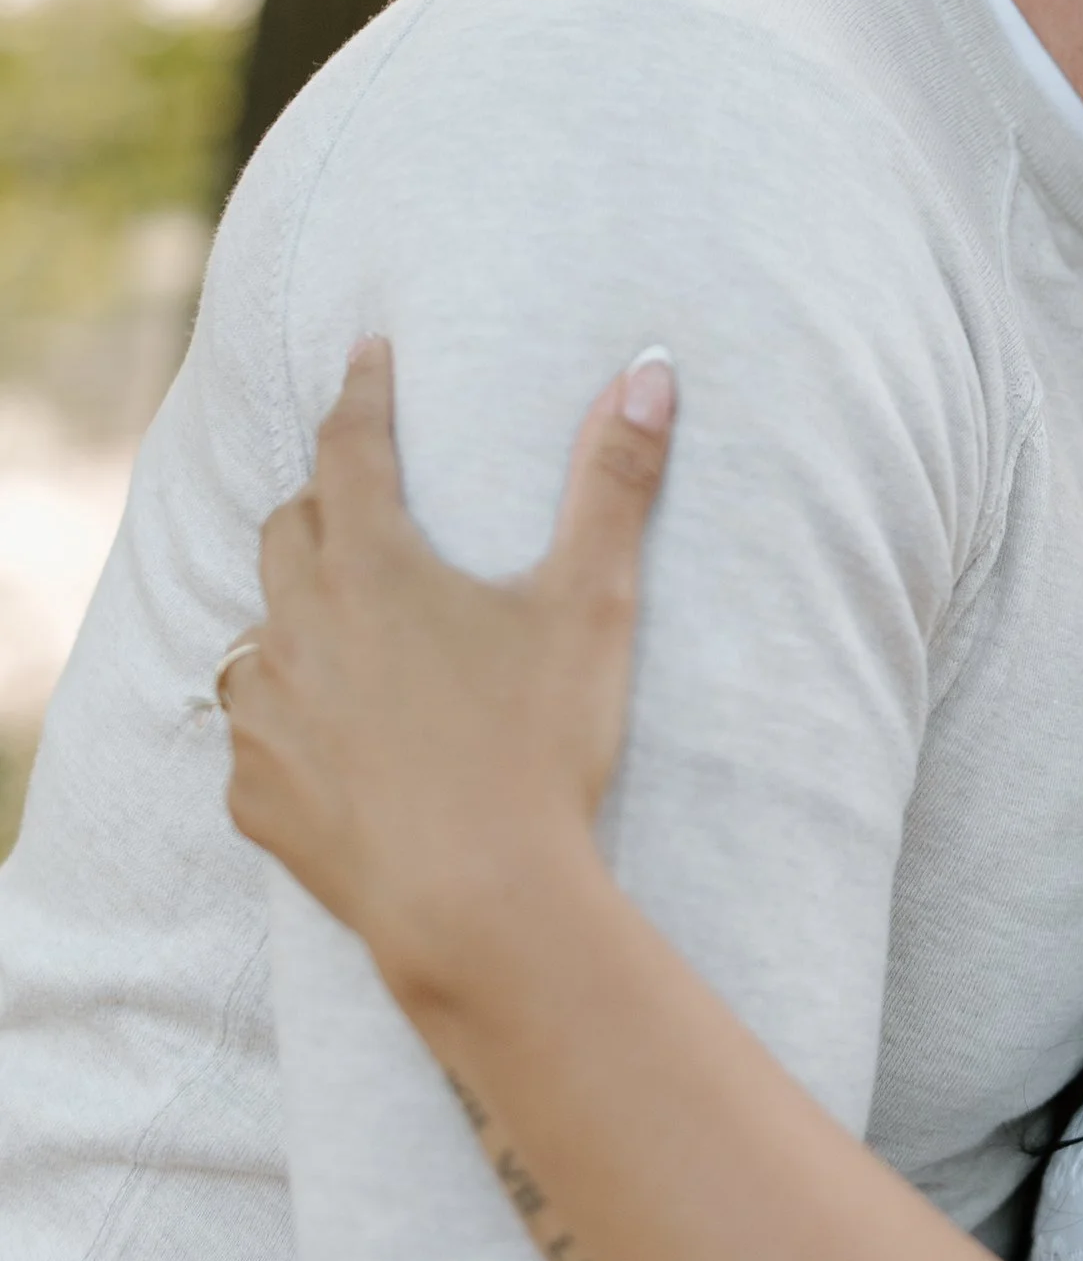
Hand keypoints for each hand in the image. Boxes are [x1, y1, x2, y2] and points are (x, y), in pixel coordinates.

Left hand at [223, 341, 676, 997]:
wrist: (476, 904)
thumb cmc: (537, 749)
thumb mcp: (591, 606)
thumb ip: (614, 480)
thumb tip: (649, 368)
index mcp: (369, 566)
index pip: (350, 446)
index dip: (362, 393)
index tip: (367, 356)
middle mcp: (294, 626)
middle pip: (287, 530)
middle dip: (322, 502)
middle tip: (360, 498)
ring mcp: (264, 714)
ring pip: (255, 634)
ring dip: (294, 618)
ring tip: (340, 630)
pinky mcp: (254, 795)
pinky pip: (254, 737)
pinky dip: (285, 723)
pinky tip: (329, 742)